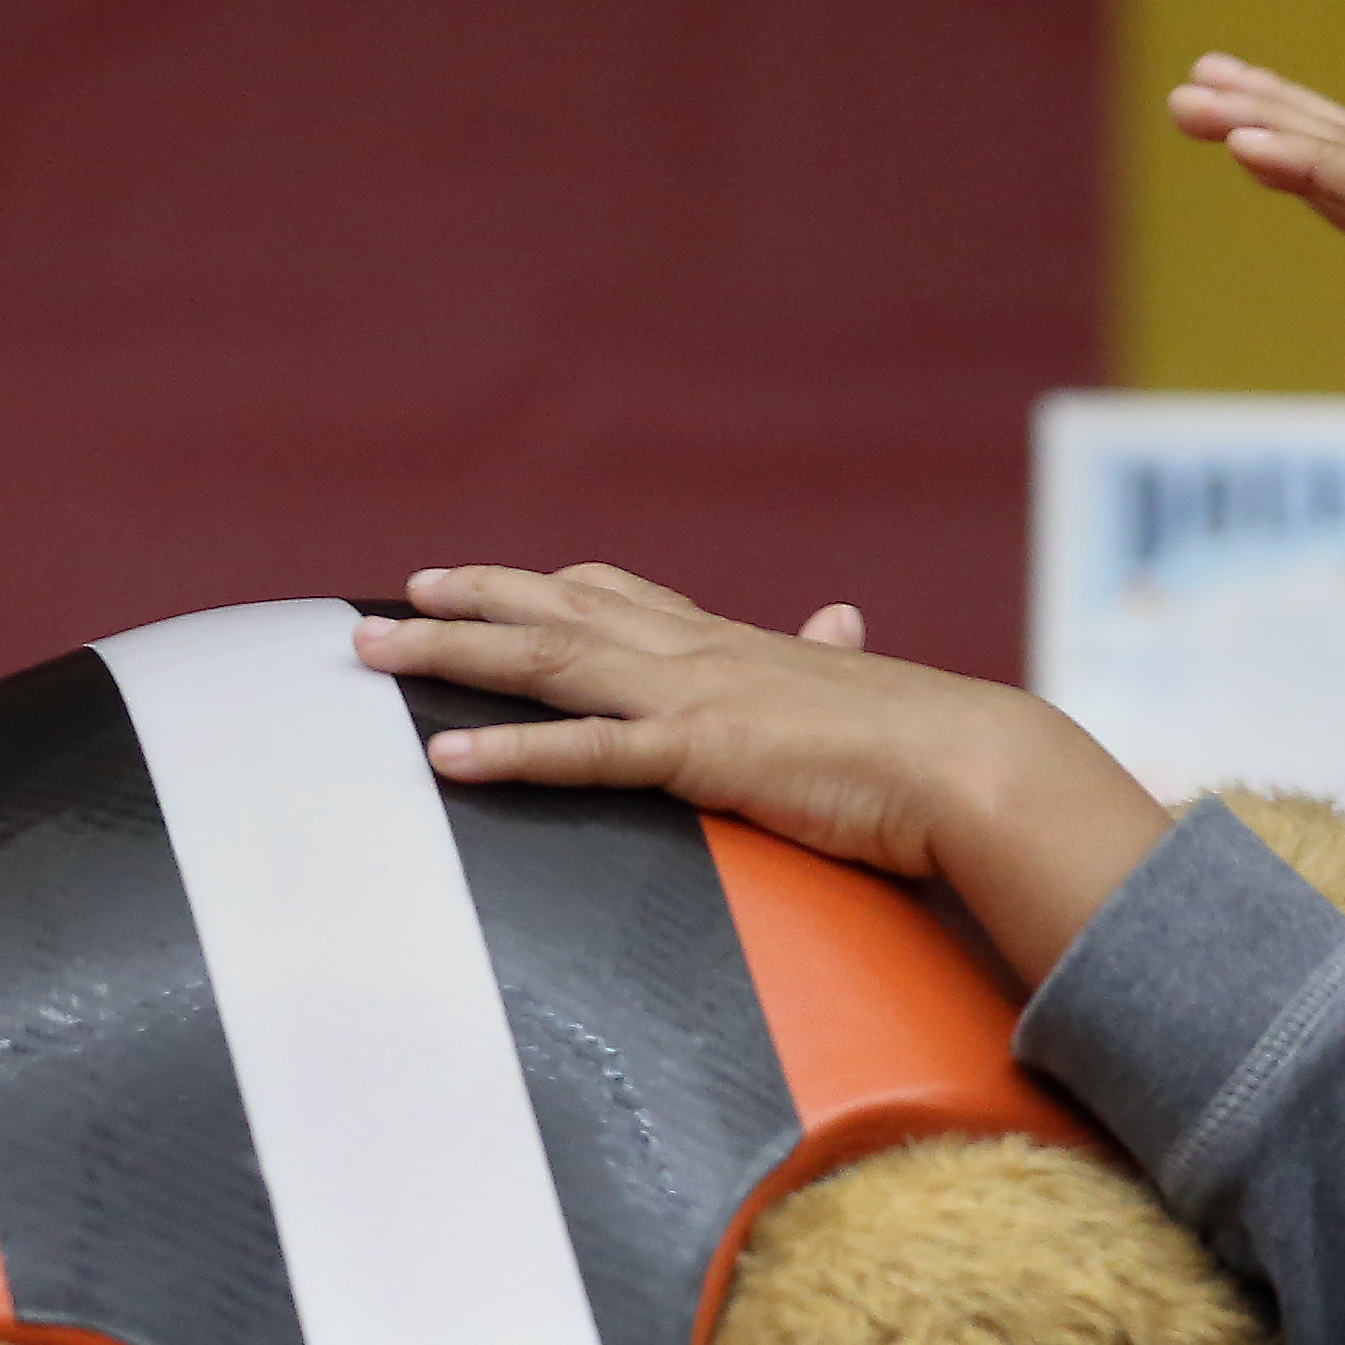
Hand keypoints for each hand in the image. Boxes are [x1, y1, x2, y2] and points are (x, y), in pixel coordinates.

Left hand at [356, 566, 1168, 983]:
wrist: (971, 765)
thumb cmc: (925, 749)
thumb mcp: (855, 695)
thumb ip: (827, 661)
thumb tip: (838, 622)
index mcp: (733, 646)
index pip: (619, 598)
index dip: (542, 587)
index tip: (477, 579)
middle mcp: (698, 654)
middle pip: (556, 613)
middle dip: (465, 605)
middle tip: (387, 605)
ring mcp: (694, 699)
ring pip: (547, 661)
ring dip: (453, 655)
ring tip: (373, 654)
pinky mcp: (703, 757)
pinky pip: (586, 752)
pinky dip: (512, 754)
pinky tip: (447, 759)